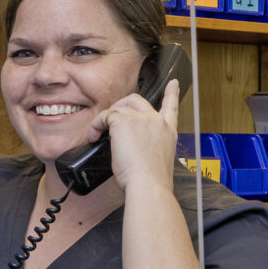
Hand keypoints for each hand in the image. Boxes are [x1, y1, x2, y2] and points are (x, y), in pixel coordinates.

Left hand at [94, 77, 180, 194]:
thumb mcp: (156, 160)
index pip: (171, 108)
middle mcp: (157, 121)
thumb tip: (129, 147)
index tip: (173, 84)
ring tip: (97, 134)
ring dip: (106, 119)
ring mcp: (141, 118)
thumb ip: (147, 146)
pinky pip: (105, 116)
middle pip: (137, 100)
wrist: (149, 184)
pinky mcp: (124, 121)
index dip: (172, 94)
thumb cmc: (151, 181)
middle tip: (111, 120)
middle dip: (122, 105)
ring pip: (119, 107)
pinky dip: (95, 125)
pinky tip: (93, 136)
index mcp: (168, 132)